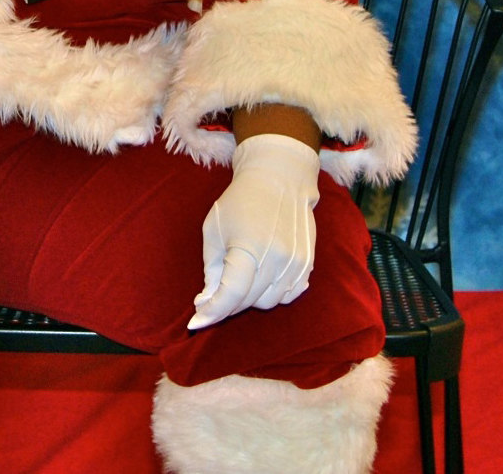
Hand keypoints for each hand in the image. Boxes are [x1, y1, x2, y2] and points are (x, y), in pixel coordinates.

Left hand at [187, 133, 320, 330]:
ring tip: (238, 277)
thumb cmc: (240, 202)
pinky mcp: (307, 266)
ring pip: (267, 302)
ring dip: (248, 299)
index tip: (195, 323)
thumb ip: (211, 269)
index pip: (231, 294)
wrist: (280, 180)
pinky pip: (287, 296)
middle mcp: (277, 260)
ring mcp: (296, 265)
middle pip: (247, 301)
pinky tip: (260, 279)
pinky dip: (270, 294)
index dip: (211, 312)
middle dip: (226, 304)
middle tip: (210, 297)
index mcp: (249, 248)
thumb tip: (206, 302)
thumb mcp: (214, 229)